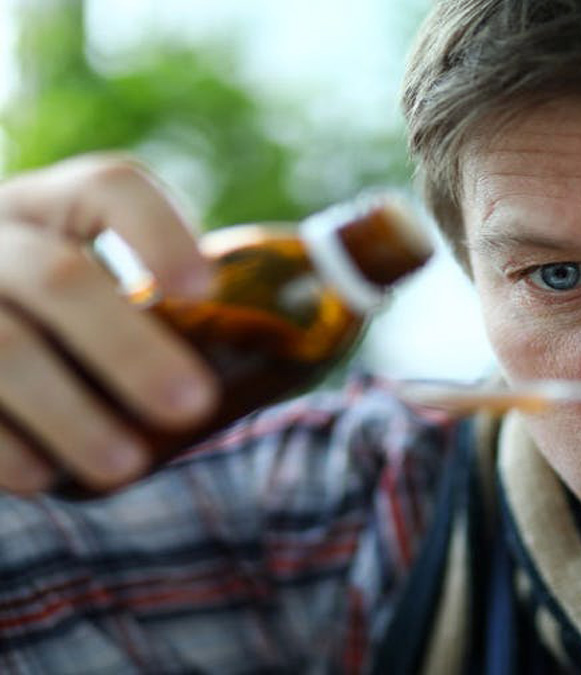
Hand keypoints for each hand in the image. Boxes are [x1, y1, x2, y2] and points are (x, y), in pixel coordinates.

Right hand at [0, 155, 217, 495]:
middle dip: (130, 349)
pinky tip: (45, 478)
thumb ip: (167, 302)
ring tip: (127, 467)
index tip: (204, 290)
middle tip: (193, 407)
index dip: (159, 232)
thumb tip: (306, 341)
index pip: (109, 186)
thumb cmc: (57, 322)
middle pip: (59, 279)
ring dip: (71, 413)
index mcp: (54, 206)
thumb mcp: (95, 285)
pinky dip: (6, 447)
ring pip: (4, 348)